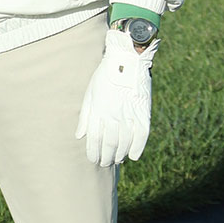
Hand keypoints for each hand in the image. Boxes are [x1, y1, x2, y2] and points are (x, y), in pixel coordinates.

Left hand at [76, 29, 159, 166]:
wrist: (127, 59)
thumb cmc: (105, 75)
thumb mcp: (90, 92)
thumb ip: (85, 115)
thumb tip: (79, 136)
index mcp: (99, 110)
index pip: (95, 138)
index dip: (93, 151)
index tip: (93, 160)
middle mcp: (113, 114)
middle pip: (109, 143)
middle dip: (105, 156)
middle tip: (104, 164)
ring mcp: (129, 114)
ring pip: (125, 142)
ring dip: (120, 154)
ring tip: (117, 160)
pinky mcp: (143, 111)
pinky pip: (142, 134)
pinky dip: (138, 147)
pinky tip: (133, 156)